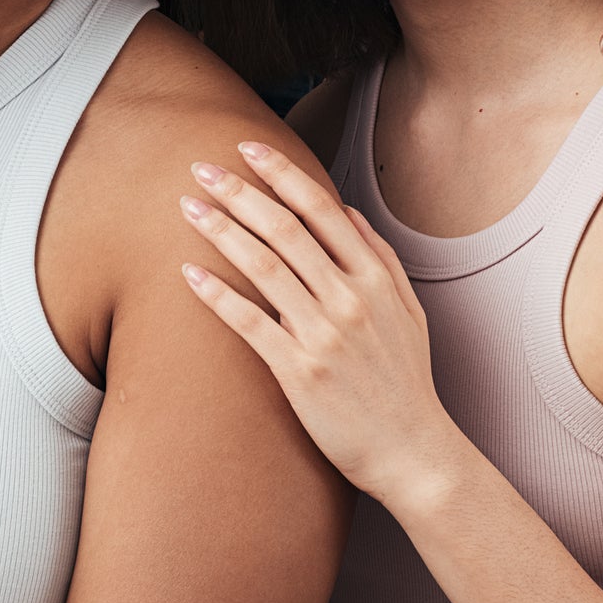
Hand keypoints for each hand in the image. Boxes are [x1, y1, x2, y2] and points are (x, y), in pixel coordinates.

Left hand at [180, 143, 460, 516]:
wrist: (414, 454)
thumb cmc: (407, 383)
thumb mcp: (409, 311)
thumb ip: (380, 256)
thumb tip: (347, 210)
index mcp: (375, 277)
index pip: (321, 207)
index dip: (281, 173)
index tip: (247, 148)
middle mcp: (350, 298)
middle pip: (285, 228)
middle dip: (239, 192)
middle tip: (200, 167)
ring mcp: (324, 335)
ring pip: (263, 267)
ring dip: (220, 231)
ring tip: (188, 207)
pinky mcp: (300, 372)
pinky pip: (250, 324)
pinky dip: (218, 295)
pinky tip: (190, 273)